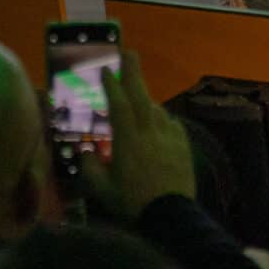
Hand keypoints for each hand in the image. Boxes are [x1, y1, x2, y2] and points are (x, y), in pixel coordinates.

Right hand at [77, 51, 197, 221]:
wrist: (171, 216)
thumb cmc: (132, 203)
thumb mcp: (103, 190)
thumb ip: (90, 167)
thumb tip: (84, 151)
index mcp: (128, 140)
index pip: (119, 104)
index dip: (111, 84)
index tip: (105, 69)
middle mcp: (149, 132)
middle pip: (141, 95)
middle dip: (133, 72)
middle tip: (128, 52)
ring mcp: (169, 136)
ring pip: (156, 109)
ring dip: (145, 100)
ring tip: (137, 99)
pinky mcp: (183, 145)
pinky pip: (170, 124)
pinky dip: (161, 119)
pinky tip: (157, 125)